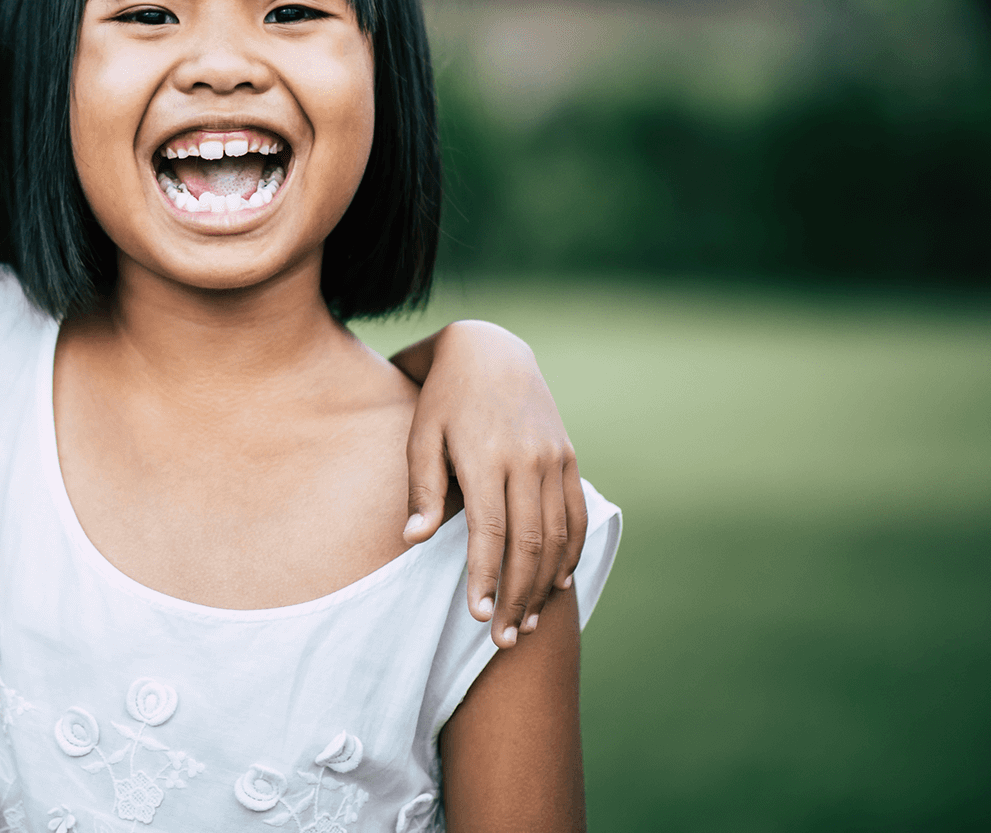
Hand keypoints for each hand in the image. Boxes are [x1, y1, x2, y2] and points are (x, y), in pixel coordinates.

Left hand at [398, 320, 585, 649]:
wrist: (490, 352)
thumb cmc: (443, 400)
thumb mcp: (422, 436)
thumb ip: (423, 489)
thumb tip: (414, 540)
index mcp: (485, 456)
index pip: (491, 532)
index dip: (486, 577)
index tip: (478, 616)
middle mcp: (526, 459)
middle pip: (529, 543)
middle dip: (517, 595)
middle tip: (502, 638)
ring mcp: (554, 458)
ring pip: (557, 536)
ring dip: (544, 584)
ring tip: (527, 621)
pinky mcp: (568, 457)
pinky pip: (576, 515)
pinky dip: (570, 553)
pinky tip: (557, 583)